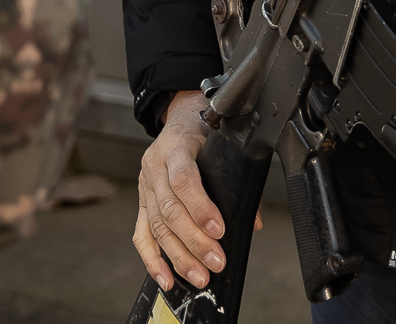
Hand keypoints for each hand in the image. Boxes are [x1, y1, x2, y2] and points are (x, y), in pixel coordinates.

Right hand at [133, 92, 232, 292]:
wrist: (180, 118)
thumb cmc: (204, 133)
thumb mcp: (223, 145)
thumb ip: (237, 181)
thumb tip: (254, 221)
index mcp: (176, 147)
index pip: (183, 179)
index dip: (200, 206)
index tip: (219, 229)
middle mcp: (155, 167)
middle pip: (169, 209)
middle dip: (193, 240)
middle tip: (215, 262)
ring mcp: (145, 186)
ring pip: (156, 226)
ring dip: (178, 256)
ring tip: (199, 276)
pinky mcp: (141, 203)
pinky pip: (141, 234)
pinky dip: (152, 260)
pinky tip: (166, 278)